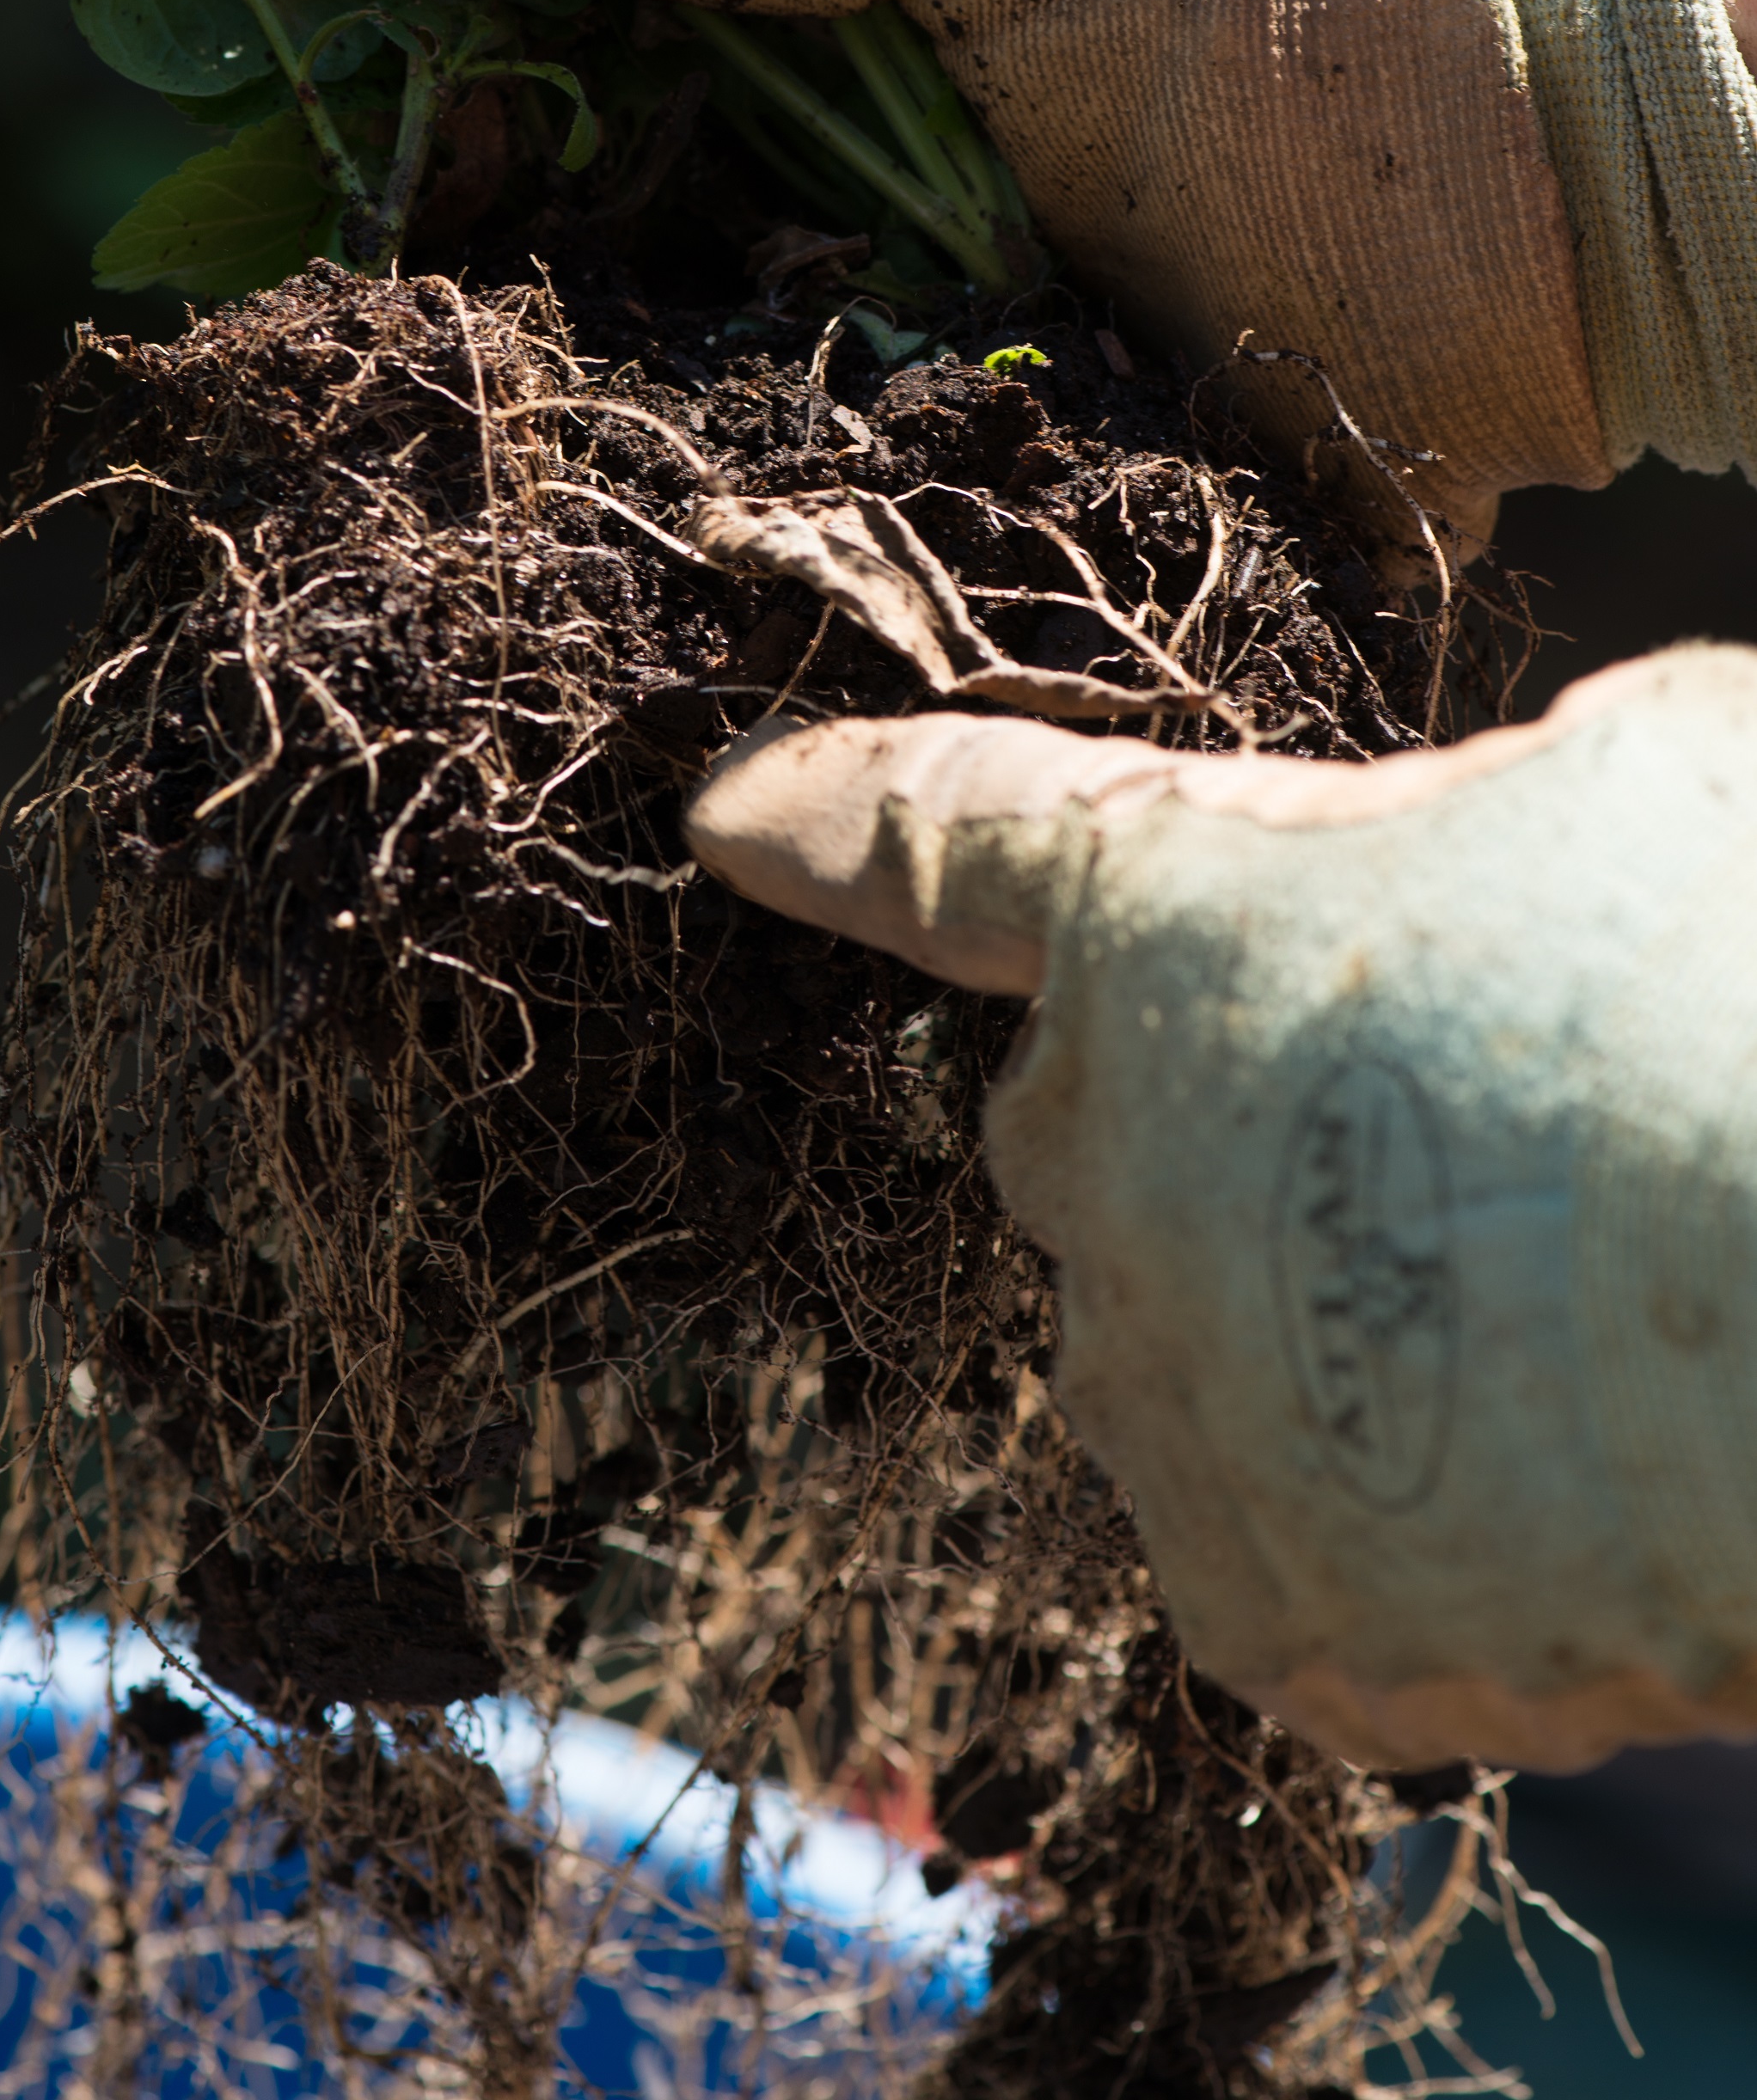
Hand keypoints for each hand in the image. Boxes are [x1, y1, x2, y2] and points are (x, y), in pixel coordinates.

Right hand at [405, 0, 1756, 544]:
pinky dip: (698, 570)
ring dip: (543, 457)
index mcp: (795, 9)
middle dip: (440, 292)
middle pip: (554, 253)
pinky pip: (797, 558)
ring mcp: (884, 364)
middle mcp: (817, 189)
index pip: (533, 50)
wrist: (1566, 177)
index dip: (410, 86)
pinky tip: (589, 588)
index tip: (293, 138)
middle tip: (318, 351)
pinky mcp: (969, 517)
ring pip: (647, 424)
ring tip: (411, 496)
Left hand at [685, 650, 1756, 1772]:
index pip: (944, 842)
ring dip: (1338, 1359)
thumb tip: (1519, 881)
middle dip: (1234, 1150)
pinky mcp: (1264, 1611)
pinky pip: (1307, 1569)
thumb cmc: (1728, 972)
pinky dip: (1421, 1550)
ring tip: (1556, 1343)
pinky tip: (1568, 1496)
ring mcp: (1164, 1399)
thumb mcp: (1627, 783)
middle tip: (1464, 1157)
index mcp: (1156, 912)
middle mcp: (1095, 1154)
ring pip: (1207, 1373)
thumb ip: (1487, 828)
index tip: (735, 818)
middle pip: (1106, 1149)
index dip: (833, 822)